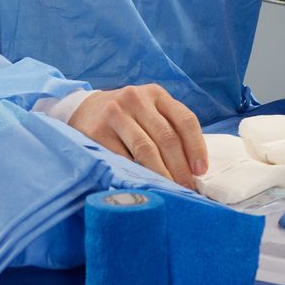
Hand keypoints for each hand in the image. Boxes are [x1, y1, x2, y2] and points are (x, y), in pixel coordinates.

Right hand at [68, 84, 208, 190]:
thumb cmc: (127, 116)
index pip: (185, 120)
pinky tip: (145, 185)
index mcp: (156, 94)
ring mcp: (115, 114)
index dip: (196, 147)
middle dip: (180, 167)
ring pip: (145, 149)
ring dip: (161, 174)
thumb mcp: (149, 110)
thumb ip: (170, 128)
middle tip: (186, 188)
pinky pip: (122, 158)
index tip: (200, 171)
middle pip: (166, 137)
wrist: (84, 109)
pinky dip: (136, 174)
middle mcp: (136, 99)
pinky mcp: (97, 131)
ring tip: (170, 190)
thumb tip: (193, 167)